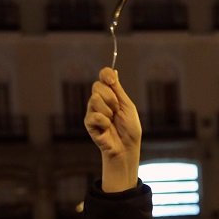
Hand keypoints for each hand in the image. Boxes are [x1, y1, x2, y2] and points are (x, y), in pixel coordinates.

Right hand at [84, 67, 140, 191]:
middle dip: (110, 98)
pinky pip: (93, 115)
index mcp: (111, 94)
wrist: (126, 148)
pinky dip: (104, 122)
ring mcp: (93, 111)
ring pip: (94, 99)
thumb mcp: (127, 106)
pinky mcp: (89, 123)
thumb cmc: (130, 129)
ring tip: (112, 121)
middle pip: (97, 86)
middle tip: (117, 110)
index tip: (111, 79)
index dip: (106, 74)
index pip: (103, 77)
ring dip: (108, 111)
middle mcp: (100, 100)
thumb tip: (114, 70)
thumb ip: (118, 90)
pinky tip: (107, 128)